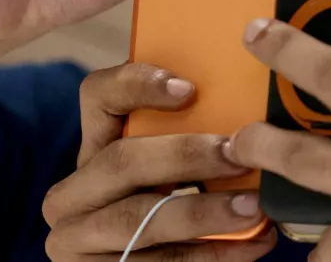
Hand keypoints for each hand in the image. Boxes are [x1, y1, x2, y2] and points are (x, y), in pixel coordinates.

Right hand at [43, 63, 275, 260]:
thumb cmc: (165, 205)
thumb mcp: (165, 169)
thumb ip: (191, 138)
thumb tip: (258, 115)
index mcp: (92, 148)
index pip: (98, 96)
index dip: (139, 85)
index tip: (189, 88)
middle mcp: (73, 192)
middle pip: (122, 160)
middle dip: (186, 156)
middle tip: (239, 155)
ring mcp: (78, 239)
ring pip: (138, 219)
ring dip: (203, 213)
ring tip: (254, 207)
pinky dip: (213, 254)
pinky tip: (254, 244)